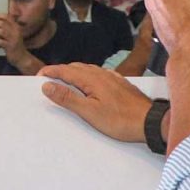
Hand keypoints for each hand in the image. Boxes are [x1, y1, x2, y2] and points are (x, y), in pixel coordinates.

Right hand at [38, 63, 155, 143]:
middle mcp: (102, 74)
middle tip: (49, 78)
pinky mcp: (120, 84)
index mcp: (91, 80)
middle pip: (76, 67)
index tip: (39, 76)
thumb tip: (48, 86)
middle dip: (60, 71)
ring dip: (74, 72)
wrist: (150, 122)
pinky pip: (100, 74)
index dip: (50, 72)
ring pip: (88, 69)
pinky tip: (91, 81)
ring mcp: (113, 78)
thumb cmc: (121, 120)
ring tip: (65, 80)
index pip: (65, 71)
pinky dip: (89, 75)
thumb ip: (67, 98)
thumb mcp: (89, 112)